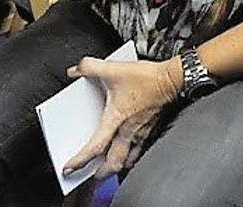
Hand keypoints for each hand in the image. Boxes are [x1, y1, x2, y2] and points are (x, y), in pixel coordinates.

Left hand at [63, 57, 181, 178]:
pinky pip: (140, 150)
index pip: (95, 147)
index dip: (81, 160)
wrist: (172, 79)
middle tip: (92, 175)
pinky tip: (129, 152)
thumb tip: (75, 70)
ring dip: (118, 166)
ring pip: (129, 160)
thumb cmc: (147, 79)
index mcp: (116, 119)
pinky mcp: (152, 130)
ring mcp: (142, 133)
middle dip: (101, 173)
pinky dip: (132, 156)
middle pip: (114, 163)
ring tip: (109, 167)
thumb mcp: (113, 69)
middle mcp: (129, 131)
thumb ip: (89, 67)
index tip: (70, 168)